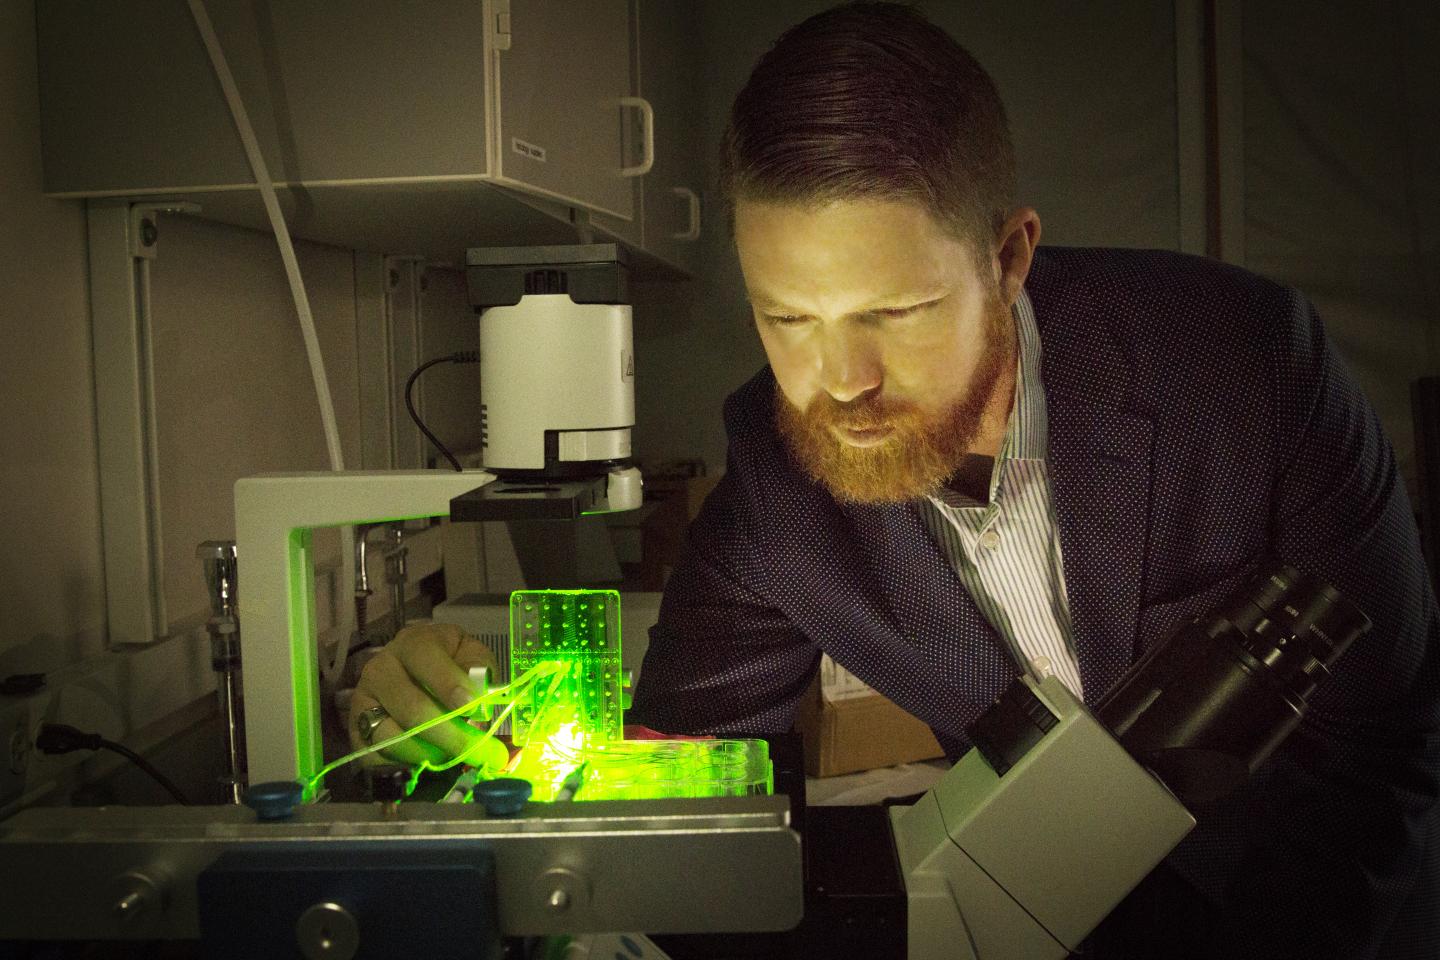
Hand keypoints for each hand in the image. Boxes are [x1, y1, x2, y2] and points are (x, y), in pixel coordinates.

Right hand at [349, 622, 498, 764]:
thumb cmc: (451, 664)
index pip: (425, 659)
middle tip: (476, 752)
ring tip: (453, 759)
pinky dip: (403, 765)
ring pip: (391, 737)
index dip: (448, 683)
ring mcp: (362, 700)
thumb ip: (479, 669)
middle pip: (411, 707)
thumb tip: (478, 697)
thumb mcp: (471, 655)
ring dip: (427, 754)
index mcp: (412, 643)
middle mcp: (380, 668)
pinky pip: (375, 756)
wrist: (417, 675)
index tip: (471, 707)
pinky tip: (426, 765)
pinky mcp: (354, 730)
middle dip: (447, 734)